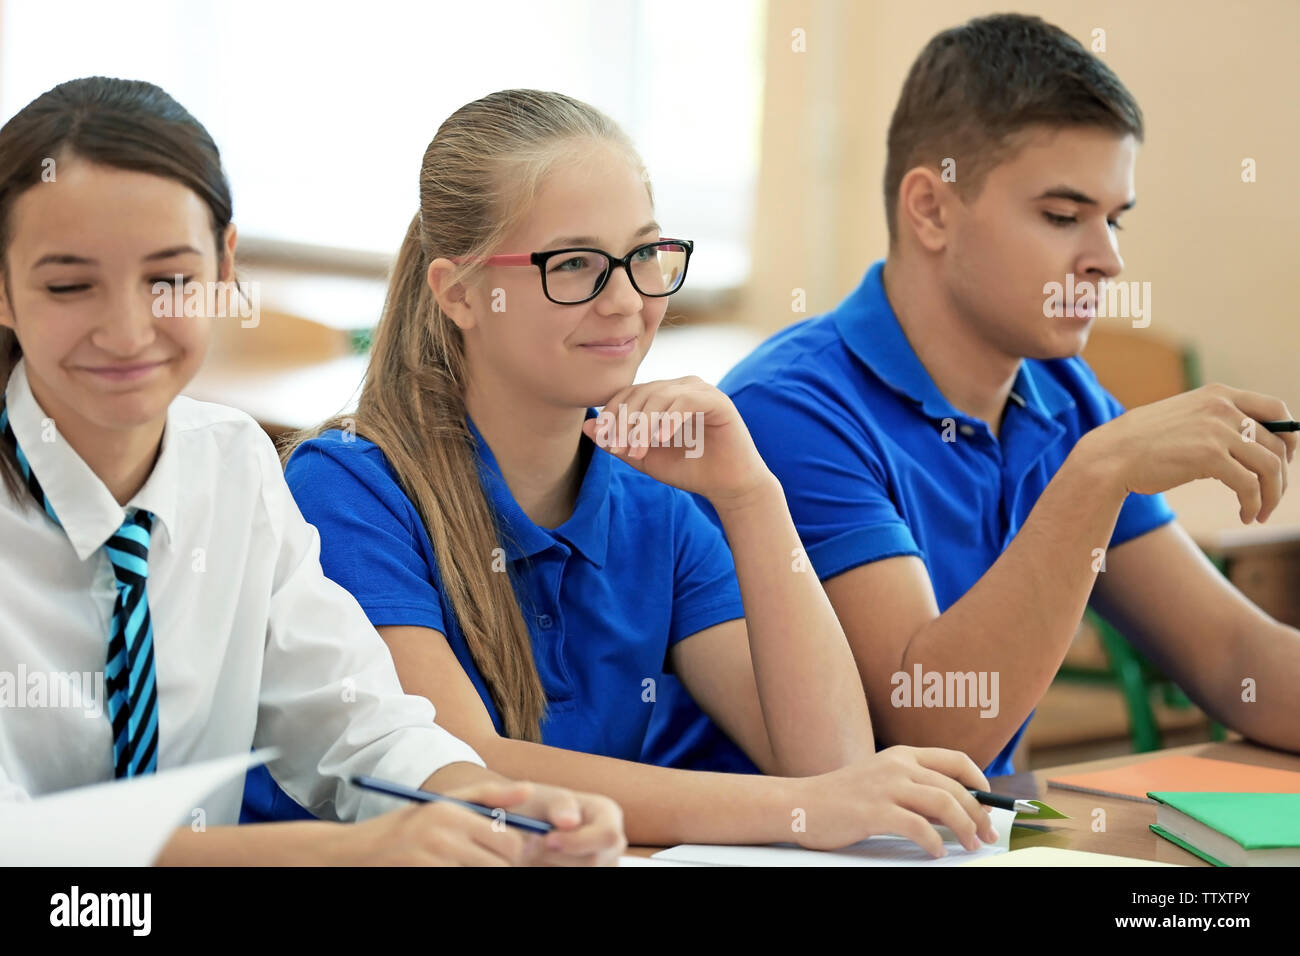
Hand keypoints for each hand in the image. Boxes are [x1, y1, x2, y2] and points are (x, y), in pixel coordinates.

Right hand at [332, 779, 542, 865]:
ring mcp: (433, 863)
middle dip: (500, 866)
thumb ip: (488, 796)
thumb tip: (530, 789)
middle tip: (484, 860)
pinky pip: (461, 881)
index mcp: (452, 813)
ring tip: (463, 862)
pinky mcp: (423, 878)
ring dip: (481, 872)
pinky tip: (445, 868)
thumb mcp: (443, 803)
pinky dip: (461, 878)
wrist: (354, 853)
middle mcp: (443, 838)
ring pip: (484, 875)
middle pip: (502, 865)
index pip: (510, 841)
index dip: (515, 851)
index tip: (505, 852)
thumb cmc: (405, 826)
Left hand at [504, 783, 625, 866]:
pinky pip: (567, 883)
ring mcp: (605, 865)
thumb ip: (558, 806)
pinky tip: (542, 861)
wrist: (529, 827)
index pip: (608, 835)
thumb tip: (569, 821)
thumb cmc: (538, 807)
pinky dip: (548, 870)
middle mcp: (612, 844)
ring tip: (534, 850)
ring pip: (577, 873)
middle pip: (593, 862)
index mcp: (609, 815)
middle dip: (557, 856)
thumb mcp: (544, 799)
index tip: (548, 839)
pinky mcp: (590, 875)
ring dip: (549, 865)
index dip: (579, 841)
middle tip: (529, 846)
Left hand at [584, 376, 770, 503]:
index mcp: (663, 394)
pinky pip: (686, 402)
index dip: (611, 414)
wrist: (728, 486)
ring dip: (643, 424)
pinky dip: (669, 421)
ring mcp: (700, 390)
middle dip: (625, 420)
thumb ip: (617, 442)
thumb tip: (587, 427)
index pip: (628, 393)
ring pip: (660, 395)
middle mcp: (681, 386)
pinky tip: (660, 440)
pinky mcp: (718, 401)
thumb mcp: (645, 457)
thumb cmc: (689, 469)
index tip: (603, 440)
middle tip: (617, 447)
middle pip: (641, 392)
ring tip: (637, 450)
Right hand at [789, 746, 997, 856]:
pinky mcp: (875, 811)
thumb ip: (915, 790)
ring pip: (944, 803)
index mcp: (902, 755)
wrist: (801, 804)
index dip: (979, 780)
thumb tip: (955, 810)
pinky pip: (918, 827)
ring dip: (965, 828)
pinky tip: (937, 852)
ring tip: (971, 845)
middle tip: (988, 835)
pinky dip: (935, 842)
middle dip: (978, 814)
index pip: (954, 759)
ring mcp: (886, 787)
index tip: (989, 801)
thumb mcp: (882, 781)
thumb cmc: (843, 798)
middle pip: (954, 787)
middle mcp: (898, 766)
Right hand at [1078, 384, 1295, 522]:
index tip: (1284, 460)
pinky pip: (1250, 486)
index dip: (1290, 437)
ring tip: (1259, 513)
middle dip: (1280, 477)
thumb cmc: (1142, 443)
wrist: (1110, 456)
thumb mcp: (1184, 419)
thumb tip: (1250, 445)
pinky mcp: (1210, 457)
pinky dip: (1254, 505)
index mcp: (1218, 395)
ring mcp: (1218, 431)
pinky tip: (1245, 515)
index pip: (1276, 409)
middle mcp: (1223, 408)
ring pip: (1270, 468)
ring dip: (1271, 496)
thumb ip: (1215, 422)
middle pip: (1278, 445)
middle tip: (1270, 498)